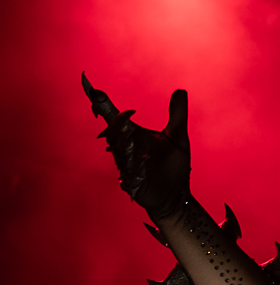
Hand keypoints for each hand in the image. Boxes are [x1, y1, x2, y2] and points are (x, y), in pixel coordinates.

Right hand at [82, 74, 190, 217]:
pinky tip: (136, 167)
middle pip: (113, 131)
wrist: (176, 196)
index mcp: (133, 134)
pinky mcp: (131, 182)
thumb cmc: (175, 166)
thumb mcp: (178, 138)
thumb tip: (180, 91)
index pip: (115, 116)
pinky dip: (130, 169)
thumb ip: (177, 115)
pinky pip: (126, 172)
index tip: (92, 88)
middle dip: (115, 124)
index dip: (103, 103)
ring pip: (118, 151)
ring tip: (130, 139)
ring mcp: (126, 164)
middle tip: (118, 116)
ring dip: (123, 145)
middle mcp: (126, 147)